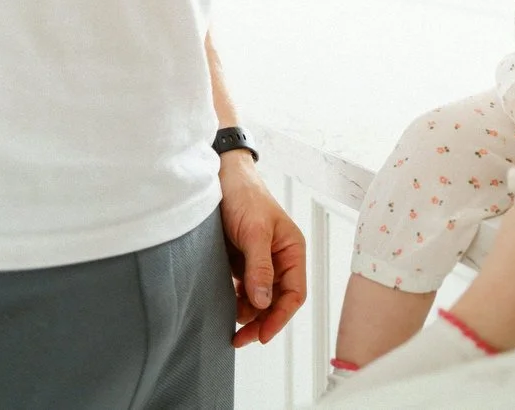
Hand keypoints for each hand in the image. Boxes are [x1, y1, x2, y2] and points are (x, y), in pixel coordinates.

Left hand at [219, 153, 306, 347]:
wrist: (220, 176)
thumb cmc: (244, 196)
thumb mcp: (254, 232)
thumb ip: (260, 267)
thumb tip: (264, 301)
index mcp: (292, 250)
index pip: (294, 293)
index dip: (280, 317)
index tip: (262, 335)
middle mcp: (280, 259)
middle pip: (277, 301)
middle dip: (261, 321)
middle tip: (240, 339)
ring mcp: (260, 261)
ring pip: (259, 299)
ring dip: (246, 313)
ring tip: (228, 321)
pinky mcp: (241, 261)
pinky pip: (243, 289)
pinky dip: (236, 301)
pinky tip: (225, 305)